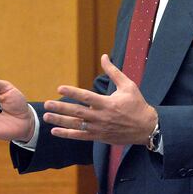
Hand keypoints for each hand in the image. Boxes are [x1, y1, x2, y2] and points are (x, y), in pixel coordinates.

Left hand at [43, 54, 157, 144]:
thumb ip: (113, 72)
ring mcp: (99, 129)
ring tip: (46, 117)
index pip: (86, 97)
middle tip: (47, 104)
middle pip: (77, 112)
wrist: (146, 128)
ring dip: (60, 121)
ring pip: (76, 125)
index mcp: (108, 103)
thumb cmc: (137, 104)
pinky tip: (55, 131)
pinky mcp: (99, 137)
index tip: (59, 88)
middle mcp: (101, 117)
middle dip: (61, 108)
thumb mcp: (128, 85)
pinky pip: (80, 136)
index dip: (72, 92)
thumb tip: (104, 56)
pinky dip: (67, 134)